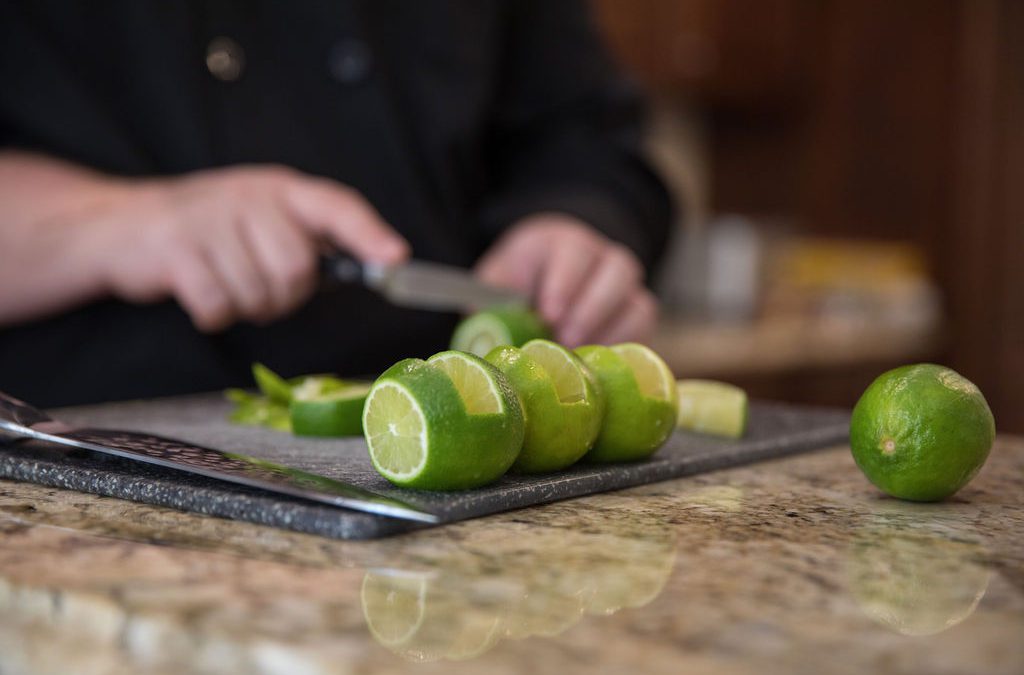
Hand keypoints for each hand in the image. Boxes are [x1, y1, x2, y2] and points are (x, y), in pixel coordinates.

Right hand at [87, 165, 407, 330]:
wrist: (122, 225)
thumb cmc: (210, 230)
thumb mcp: (261, 218)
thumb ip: (310, 237)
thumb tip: (379, 265)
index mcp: (279, 189)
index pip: (335, 205)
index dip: (369, 234)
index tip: (397, 261)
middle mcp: (248, 196)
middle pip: (297, 268)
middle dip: (285, 295)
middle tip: (260, 287)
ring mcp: (209, 220)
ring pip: (258, 293)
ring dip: (247, 307)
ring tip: (226, 285)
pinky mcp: (175, 249)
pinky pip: (218, 305)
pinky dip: (214, 314)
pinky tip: (201, 296)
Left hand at [476, 214, 657, 345]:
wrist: (543, 286)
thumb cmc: (516, 286)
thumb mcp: (496, 285)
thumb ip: (490, 303)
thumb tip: (483, 334)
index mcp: (560, 242)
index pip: (572, 252)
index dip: (563, 283)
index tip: (549, 314)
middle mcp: (600, 258)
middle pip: (616, 270)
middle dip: (591, 308)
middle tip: (566, 339)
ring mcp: (624, 287)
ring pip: (637, 300)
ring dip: (610, 331)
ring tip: (581, 354)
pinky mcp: (635, 316)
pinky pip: (642, 329)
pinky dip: (623, 346)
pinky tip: (598, 364)